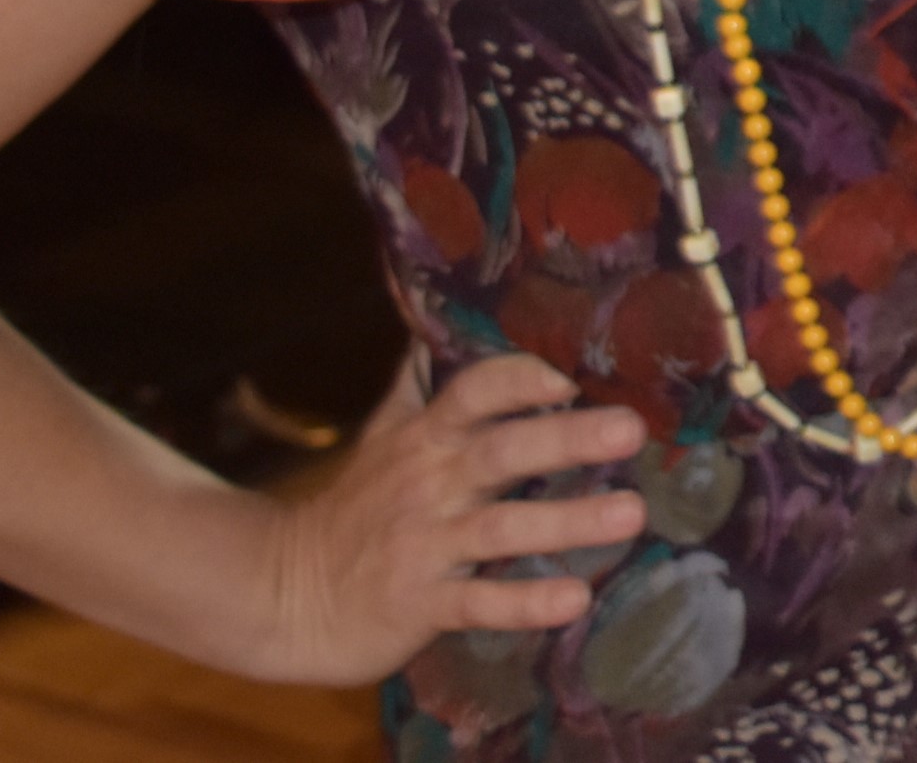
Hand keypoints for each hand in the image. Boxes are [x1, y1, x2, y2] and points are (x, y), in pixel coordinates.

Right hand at [227, 353, 647, 685]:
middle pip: (502, 451)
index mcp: (427, 437)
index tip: (573, 371)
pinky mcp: (421, 604)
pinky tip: (575, 599)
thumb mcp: (386, 434)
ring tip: (631, 513)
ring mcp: (425, 544)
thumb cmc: (356, 506)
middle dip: (567, 438)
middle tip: (632, 428)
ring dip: (567, 521)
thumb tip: (443, 313)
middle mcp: (430, 483)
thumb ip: (422, 382)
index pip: (475, 392)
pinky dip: (525, 603)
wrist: (285, 593)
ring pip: (502, 529)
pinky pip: (480, 604)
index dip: (520, 377)